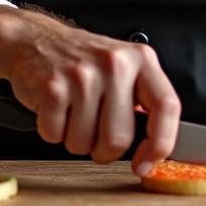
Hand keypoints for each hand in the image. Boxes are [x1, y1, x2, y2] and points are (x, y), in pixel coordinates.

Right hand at [0, 8, 181, 172]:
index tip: (145, 164)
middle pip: (118, 139)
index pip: (166, 106)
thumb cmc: (85, 63)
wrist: (38, 41)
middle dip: (103, 149)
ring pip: (83, 144)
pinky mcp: (52, 87)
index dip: (161, 144)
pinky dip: (52, 132)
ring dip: (75, 139)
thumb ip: (143, 102)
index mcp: (142, 60)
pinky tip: (56, 108)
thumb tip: (154, 148)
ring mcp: (83, 75)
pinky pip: (55, 136)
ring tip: (73, 111)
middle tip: (94, 128)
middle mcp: (116, 64)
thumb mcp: (125, 70)